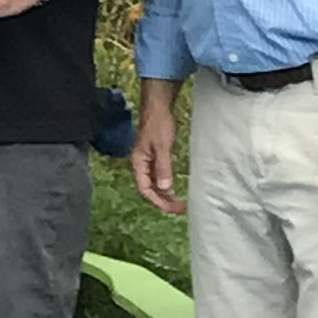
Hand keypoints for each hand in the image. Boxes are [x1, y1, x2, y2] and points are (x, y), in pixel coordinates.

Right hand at [130, 78, 182, 216]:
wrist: (158, 108)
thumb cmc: (158, 125)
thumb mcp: (163, 147)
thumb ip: (163, 168)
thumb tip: (166, 188)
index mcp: (138, 163)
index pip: (144, 189)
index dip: (157, 201)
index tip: (171, 208)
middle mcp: (140, 166)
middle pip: (149, 190)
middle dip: (163, 201)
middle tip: (179, 210)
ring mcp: (147, 163)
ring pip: (154, 185)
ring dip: (165, 196)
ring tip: (179, 204)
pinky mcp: (154, 159)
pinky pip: (158, 178)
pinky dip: (166, 186)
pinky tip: (174, 191)